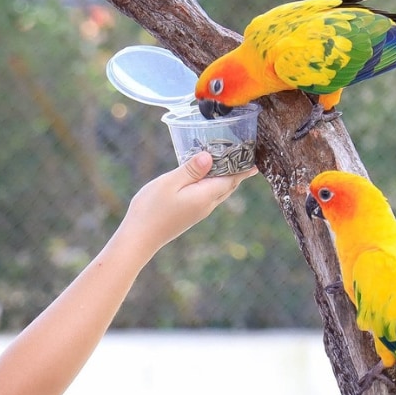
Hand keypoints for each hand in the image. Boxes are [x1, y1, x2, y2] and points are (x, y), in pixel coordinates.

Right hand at [119, 151, 256, 253]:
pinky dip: (214, 185)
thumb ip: (190, 170)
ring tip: (231, 166)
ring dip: (226, 179)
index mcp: (205, 196)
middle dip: (238, 172)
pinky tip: (206, 179)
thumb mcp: (169, 183)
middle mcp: (207, 205)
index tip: (255, 157)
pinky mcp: (190, 215)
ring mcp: (199, 212)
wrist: (140, 238)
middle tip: (247, 158)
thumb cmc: (151, 209)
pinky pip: (209, 197)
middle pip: (228, 186)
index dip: (243, 167)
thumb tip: (210, 157)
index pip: (231, 179)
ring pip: (219, 192)